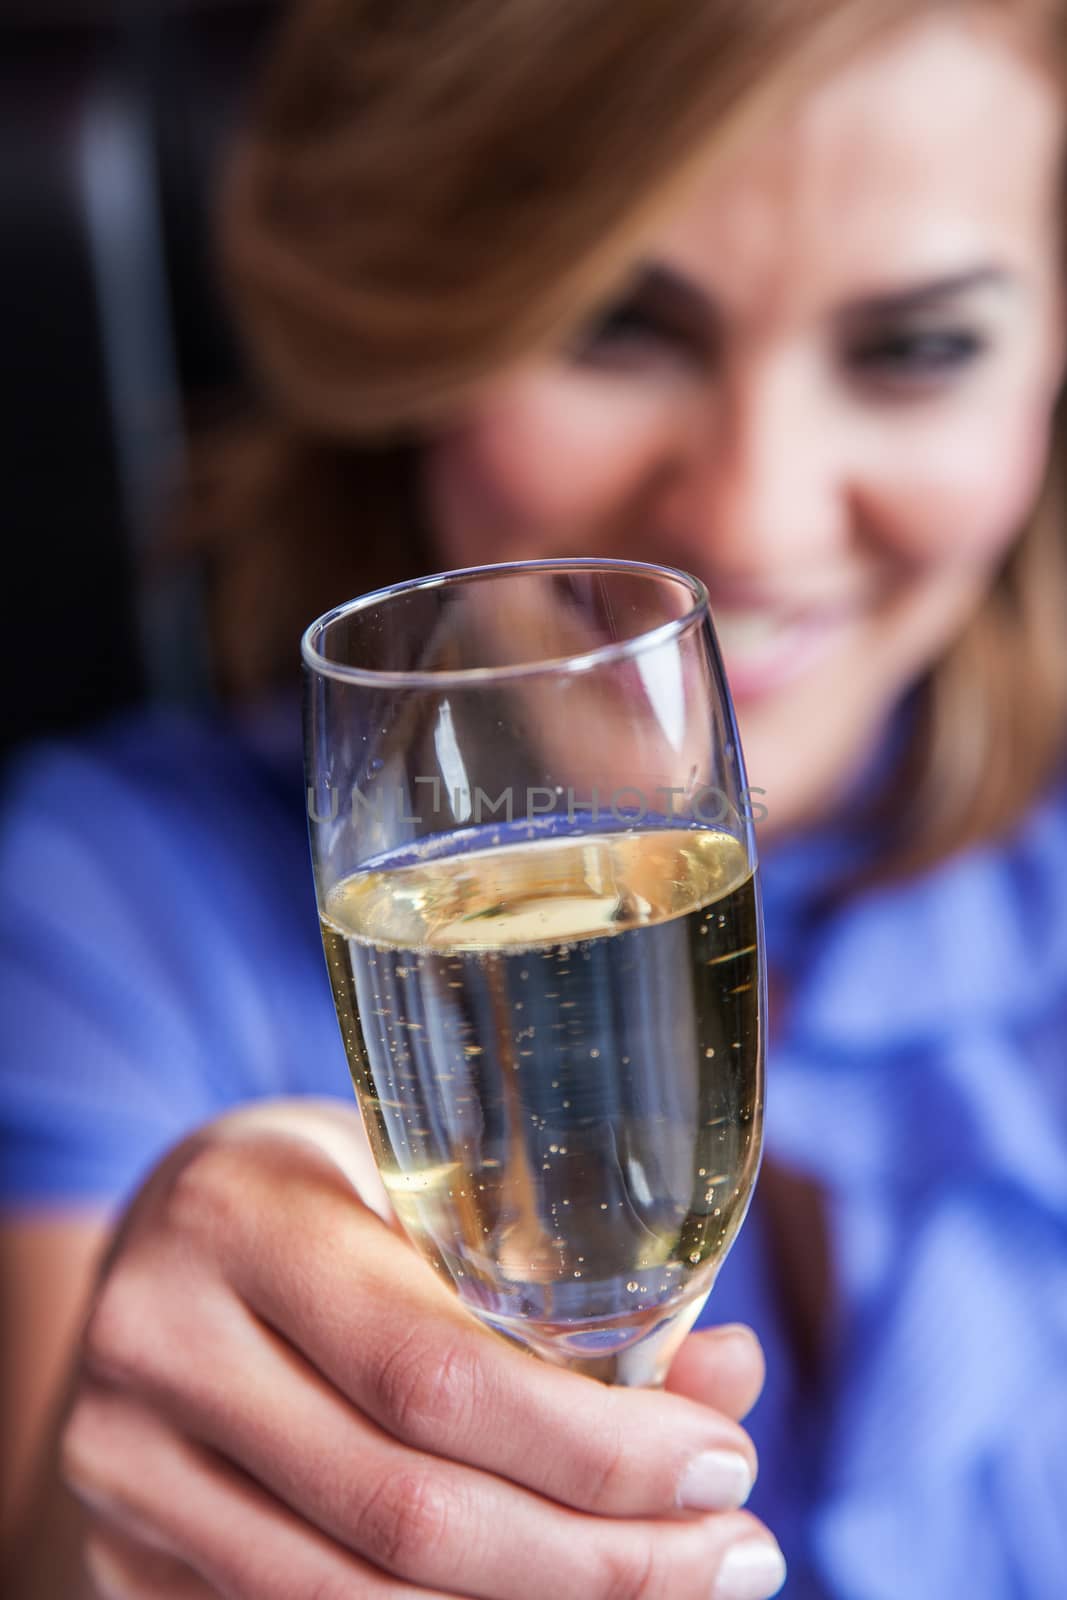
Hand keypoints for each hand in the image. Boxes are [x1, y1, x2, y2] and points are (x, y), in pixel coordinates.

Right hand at [63, 1100, 784, 1598]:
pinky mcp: (124, 1550)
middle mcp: (161, 1345)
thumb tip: (732, 1378)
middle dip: (598, 1558)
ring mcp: (127, 1465)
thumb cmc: (323, 1189)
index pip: (430, 1373)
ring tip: (672, 1585)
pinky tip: (548, 1595)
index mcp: (240, 1217)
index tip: (722, 1465)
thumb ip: (562, 1280)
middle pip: (404, 1512)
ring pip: (354, 1598)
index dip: (592, 1445)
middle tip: (734, 1551)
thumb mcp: (427, 1182)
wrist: (161, 1236)